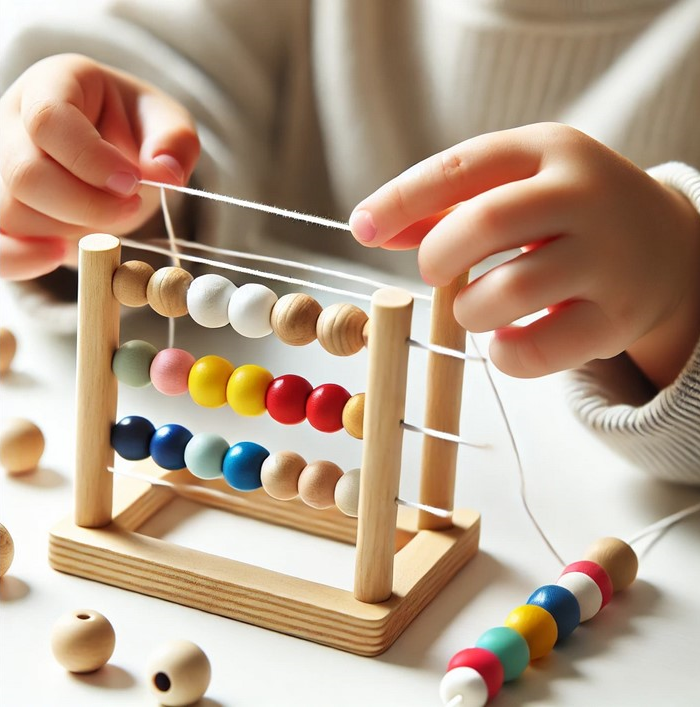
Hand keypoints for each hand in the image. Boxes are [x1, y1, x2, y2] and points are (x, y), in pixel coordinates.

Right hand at [0, 53, 199, 279]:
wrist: (120, 155)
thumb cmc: (139, 130)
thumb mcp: (168, 122)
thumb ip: (175, 141)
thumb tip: (166, 172)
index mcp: (54, 85)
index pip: (49, 120)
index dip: (90, 159)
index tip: (132, 182)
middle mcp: (14, 121)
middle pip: (27, 174)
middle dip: (87, 205)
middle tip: (130, 206)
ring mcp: (1, 167)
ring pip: (14, 212)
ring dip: (70, 230)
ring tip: (108, 217)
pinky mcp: (4, 207)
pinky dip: (19, 260)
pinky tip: (57, 255)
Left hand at [349, 123, 699, 387]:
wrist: (666, 247)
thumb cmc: (566, 215)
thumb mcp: (517, 187)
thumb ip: (445, 206)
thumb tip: (371, 229)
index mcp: (549, 151)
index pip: (461, 167)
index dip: (401, 200)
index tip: (361, 228)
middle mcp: (585, 196)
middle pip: (484, 223)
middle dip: (438, 256)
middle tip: (434, 272)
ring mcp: (608, 259)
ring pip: (507, 293)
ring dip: (469, 310)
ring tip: (476, 307)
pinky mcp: (617, 318)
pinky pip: (534, 350)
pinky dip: (504, 353)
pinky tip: (508, 337)